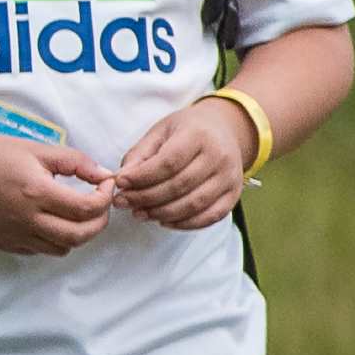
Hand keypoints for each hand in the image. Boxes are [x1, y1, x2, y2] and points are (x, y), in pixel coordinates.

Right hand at [0, 132, 120, 258]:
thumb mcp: (38, 150)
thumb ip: (76, 162)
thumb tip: (104, 176)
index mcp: (37, 192)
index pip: (86, 208)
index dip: (105, 198)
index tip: (104, 185)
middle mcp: (27, 219)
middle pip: (79, 235)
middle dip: (99, 222)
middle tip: (99, 206)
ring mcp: (15, 235)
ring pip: (63, 248)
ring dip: (78, 234)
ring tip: (76, 215)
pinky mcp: (6, 243)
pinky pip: (40, 250)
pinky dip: (54, 240)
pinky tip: (51, 222)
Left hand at [106, 97, 255, 231]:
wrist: (225, 130)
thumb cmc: (186, 130)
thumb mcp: (160, 132)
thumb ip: (140, 155)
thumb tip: (121, 180)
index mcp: (198, 135)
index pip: (168, 162)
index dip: (142, 177)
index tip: (120, 183)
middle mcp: (219, 157)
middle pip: (179, 186)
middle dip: (146, 198)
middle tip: (122, 202)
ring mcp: (230, 177)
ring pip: (194, 204)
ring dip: (162, 213)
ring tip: (138, 213)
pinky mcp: (234, 194)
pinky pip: (210, 217)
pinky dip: (185, 224)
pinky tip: (163, 221)